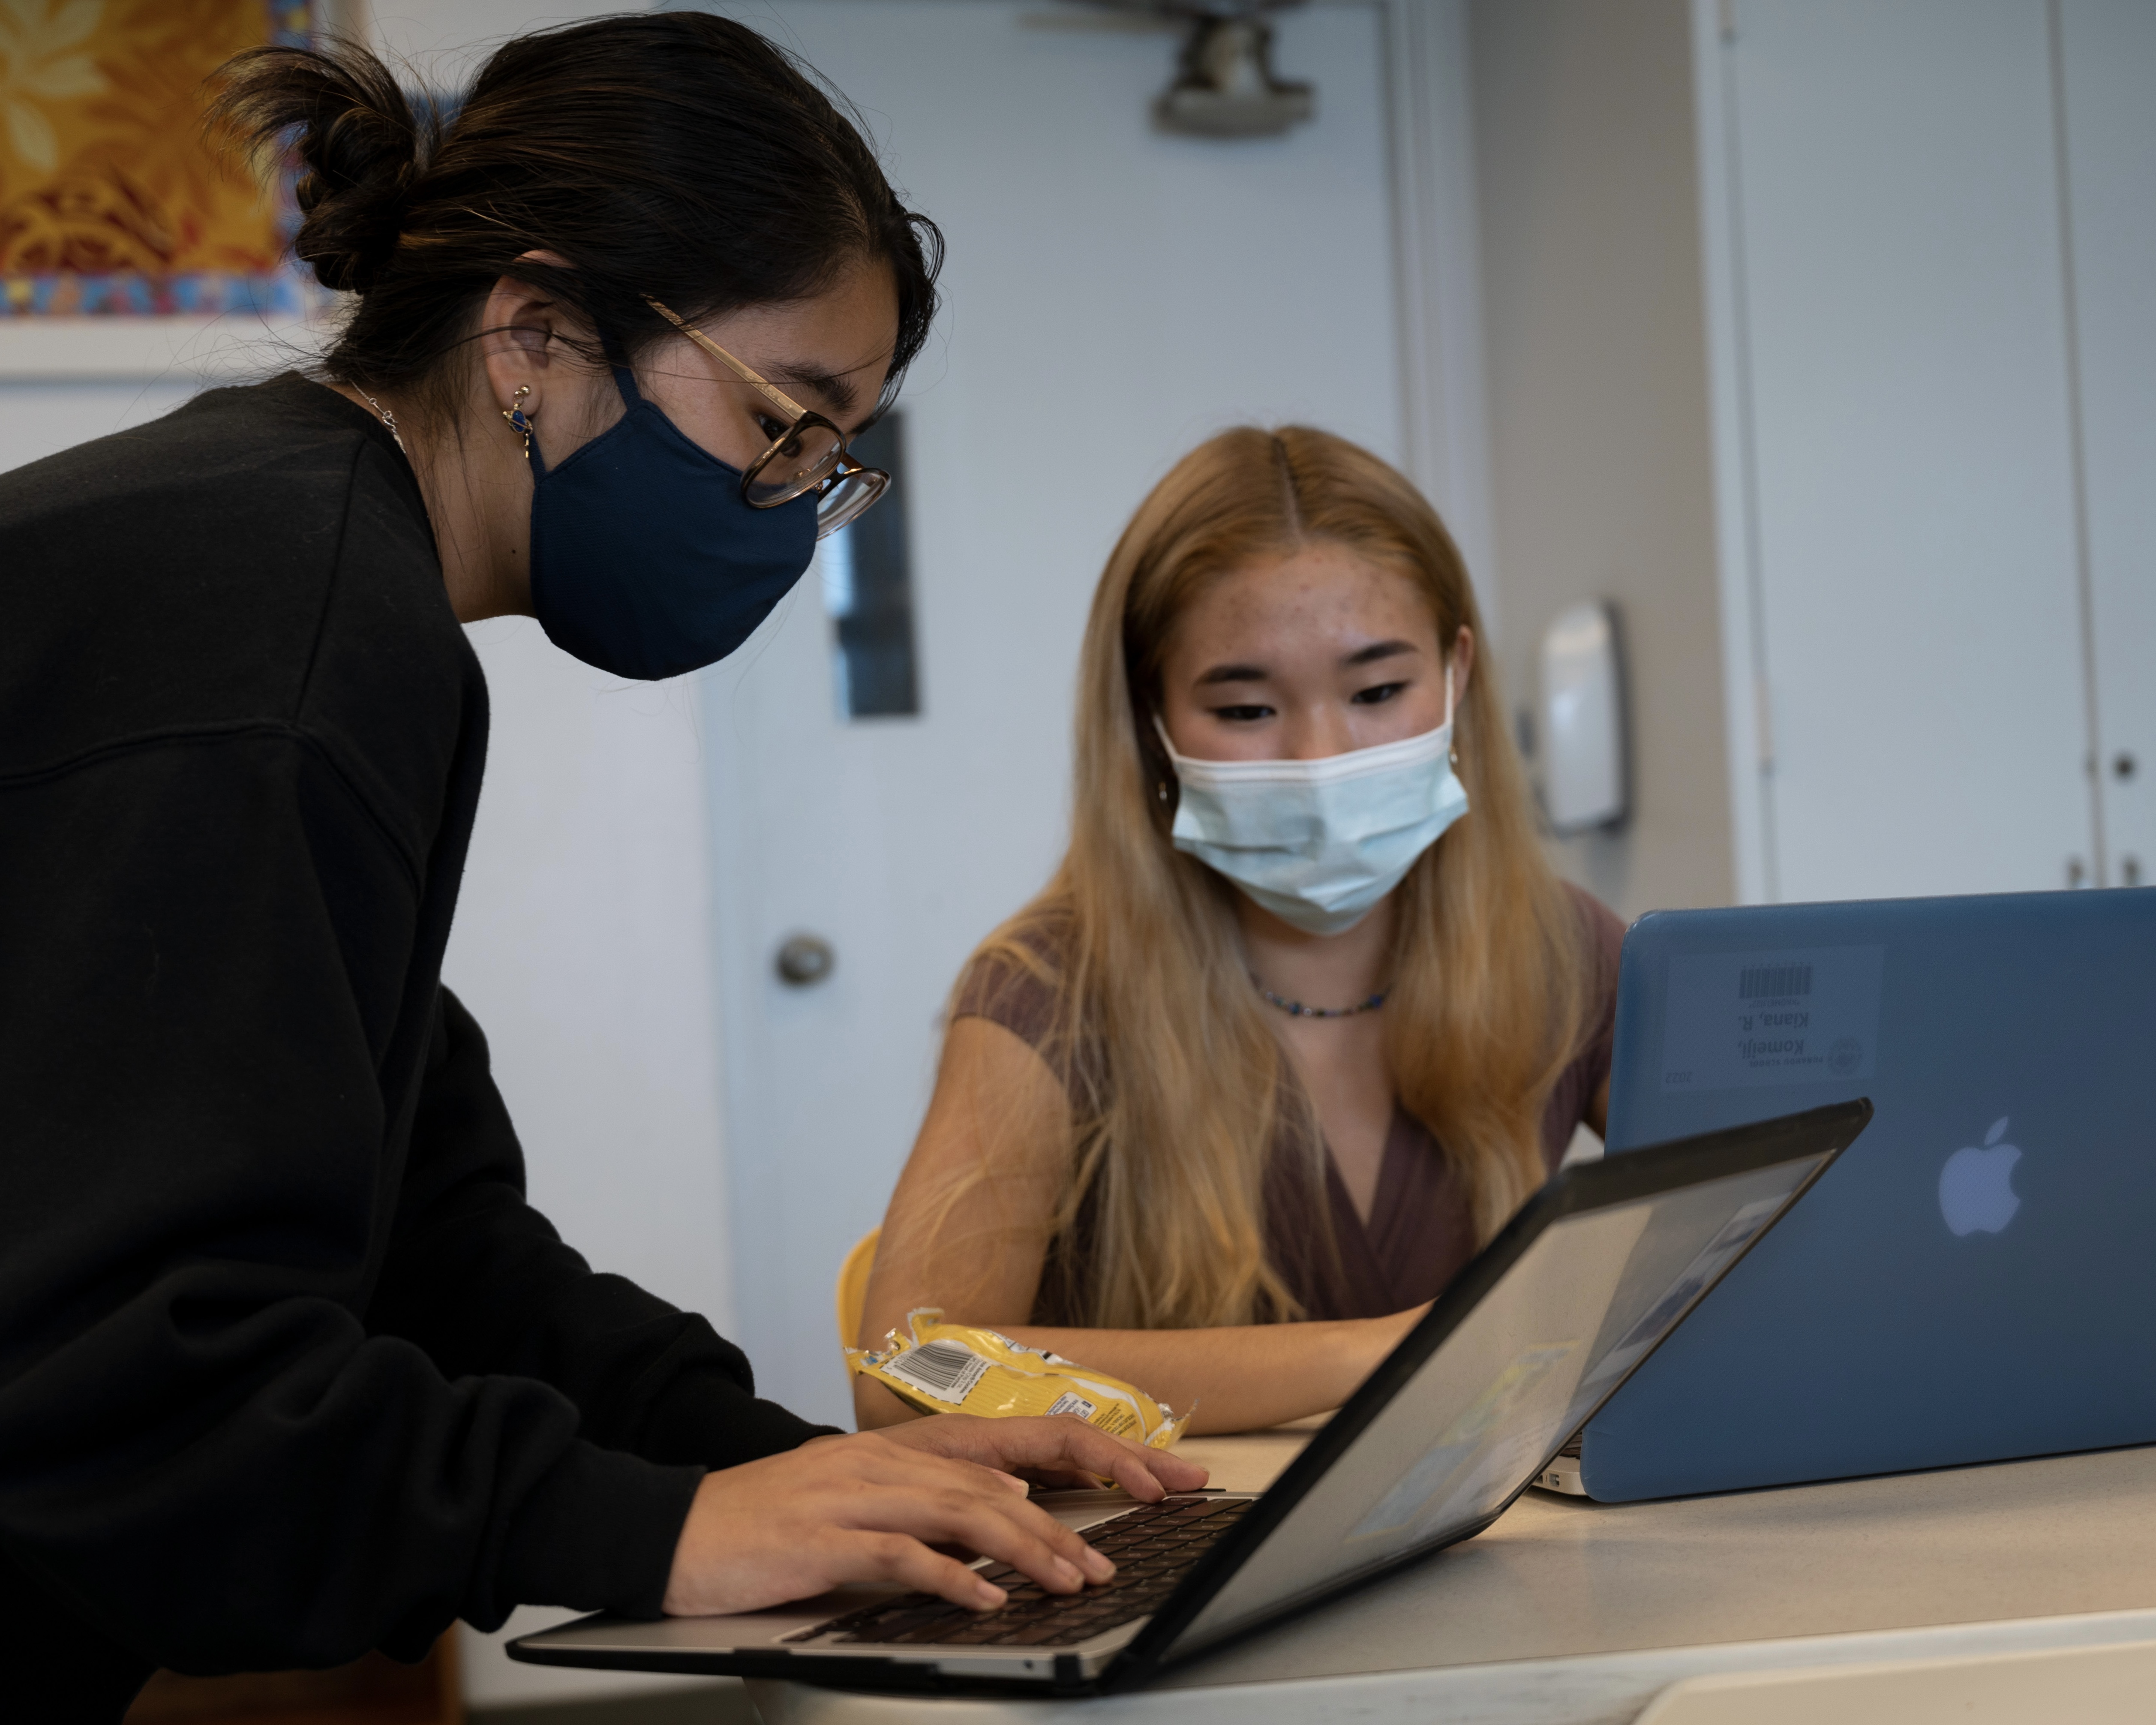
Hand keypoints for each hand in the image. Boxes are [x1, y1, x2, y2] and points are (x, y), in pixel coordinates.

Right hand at [661, 1416, 1209, 1617]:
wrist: (676, 1527)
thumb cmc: (768, 1521)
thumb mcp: (858, 1499)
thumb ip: (928, 1500)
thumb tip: (1003, 1512)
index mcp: (898, 1449)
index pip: (1011, 1447)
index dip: (1084, 1458)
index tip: (1140, 1484)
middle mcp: (884, 1461)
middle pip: (997, 1486)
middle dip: (1064, 1524)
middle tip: (1109, 1563)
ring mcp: (854, 1495)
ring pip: (961, 1514)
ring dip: (1024, 1551)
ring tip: (1069, 1582)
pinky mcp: (824, 1538)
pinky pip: (900, 1556)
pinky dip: (948, 1578)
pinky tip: (983, 1600)